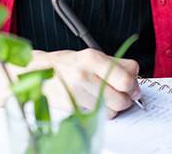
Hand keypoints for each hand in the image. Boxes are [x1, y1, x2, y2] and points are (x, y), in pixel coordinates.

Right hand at [11, 48, 141, 118]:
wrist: (37, 73)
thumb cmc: (66, 65)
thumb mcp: (90, 57)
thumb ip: (114, 65)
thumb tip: (135, 82)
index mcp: (93, 58)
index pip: (129, 74)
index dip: (133, 84)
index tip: (130, 88)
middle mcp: (85, 73)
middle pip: (122, 95)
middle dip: (125, 100)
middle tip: (121, 98)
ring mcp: (77, 91)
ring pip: (112, 109)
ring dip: (113, 109)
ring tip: (104, 100)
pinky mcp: (71, 106)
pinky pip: (97, 115)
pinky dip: (98, 112)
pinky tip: (91, 103)